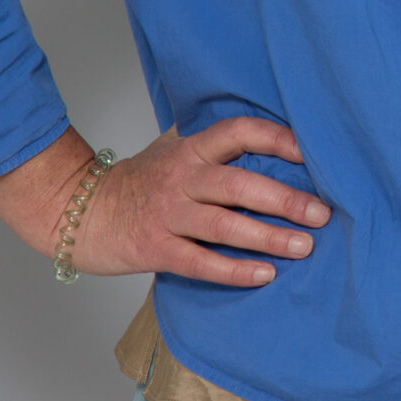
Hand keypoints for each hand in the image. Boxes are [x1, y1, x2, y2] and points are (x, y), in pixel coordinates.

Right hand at [11, 119, 328, 286]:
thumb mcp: (171, 147)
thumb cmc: (138, 181)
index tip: (312, 152)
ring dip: (269, 237)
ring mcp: (167, 216)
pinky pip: (201, 262)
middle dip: (285, 200)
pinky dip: (234, 270)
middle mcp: (181, 179)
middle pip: (240, 185)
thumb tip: (270, 125)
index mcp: (190, 149)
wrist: (78, 213)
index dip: (276, 138)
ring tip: (304, 246)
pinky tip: (265, 274)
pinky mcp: (155, 250)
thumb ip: (212, 139)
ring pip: (225, 226)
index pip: (238, 133)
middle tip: (322, 213)